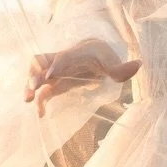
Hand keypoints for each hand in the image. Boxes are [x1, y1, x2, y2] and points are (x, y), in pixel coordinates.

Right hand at [25, 40, 139, 114]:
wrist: (93, 56)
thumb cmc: (103, 58)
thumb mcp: (113, 62)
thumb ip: (122, 68)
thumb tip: (138, 64)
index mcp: (75, 53)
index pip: (64, 56)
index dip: (57, 64)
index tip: (52, 74)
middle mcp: (60, 60)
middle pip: (40, 62)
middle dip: (35, 73)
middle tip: (34, 87)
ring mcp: (54, 72)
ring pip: (36, 75)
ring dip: (30, 86)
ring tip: (28, 100)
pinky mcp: (54, 84)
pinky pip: (42, 91)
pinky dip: (39, 101)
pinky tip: (41, 113)